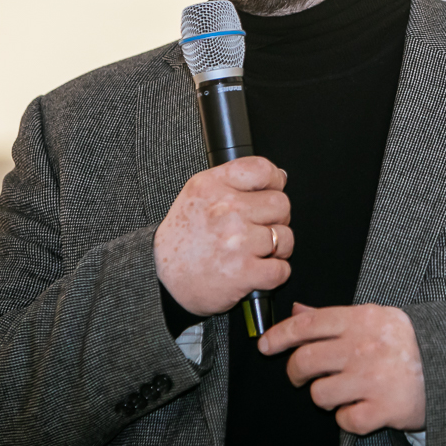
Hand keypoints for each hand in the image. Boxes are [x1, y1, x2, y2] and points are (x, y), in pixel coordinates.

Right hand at [153, 156, 293, 316]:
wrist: (160, 276)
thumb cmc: (183, 238)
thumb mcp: (198, 194)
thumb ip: (236, 181)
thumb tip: (279, 177)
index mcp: (212, 187)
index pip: (262, 170)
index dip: (274, 182)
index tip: (270, 192)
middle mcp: (225, 211)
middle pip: (281, 204)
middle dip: (276, 218)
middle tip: (258, 229)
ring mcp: (236, 241)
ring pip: (285, 237)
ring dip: (277, 249)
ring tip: (256, 252)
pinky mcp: (243, 272)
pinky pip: (281, 269)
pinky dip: (276, 273)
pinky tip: (258, 270)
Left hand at [259, 302, 425, 434]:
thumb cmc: (405, 343)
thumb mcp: (374, 318)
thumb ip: (333, 317)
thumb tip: (297, 310)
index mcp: (360, 319)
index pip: (308, 325)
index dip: (280, 335)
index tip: (265, 345)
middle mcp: (363, 347)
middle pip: (305, 361)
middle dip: (295, 372)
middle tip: (300, 377)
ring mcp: (373, 379)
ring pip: (320, 394)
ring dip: (325, 397)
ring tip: (342, 392)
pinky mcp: (383, 410)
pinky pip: (344, 420)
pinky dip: (348, 418)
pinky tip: (362, 408)